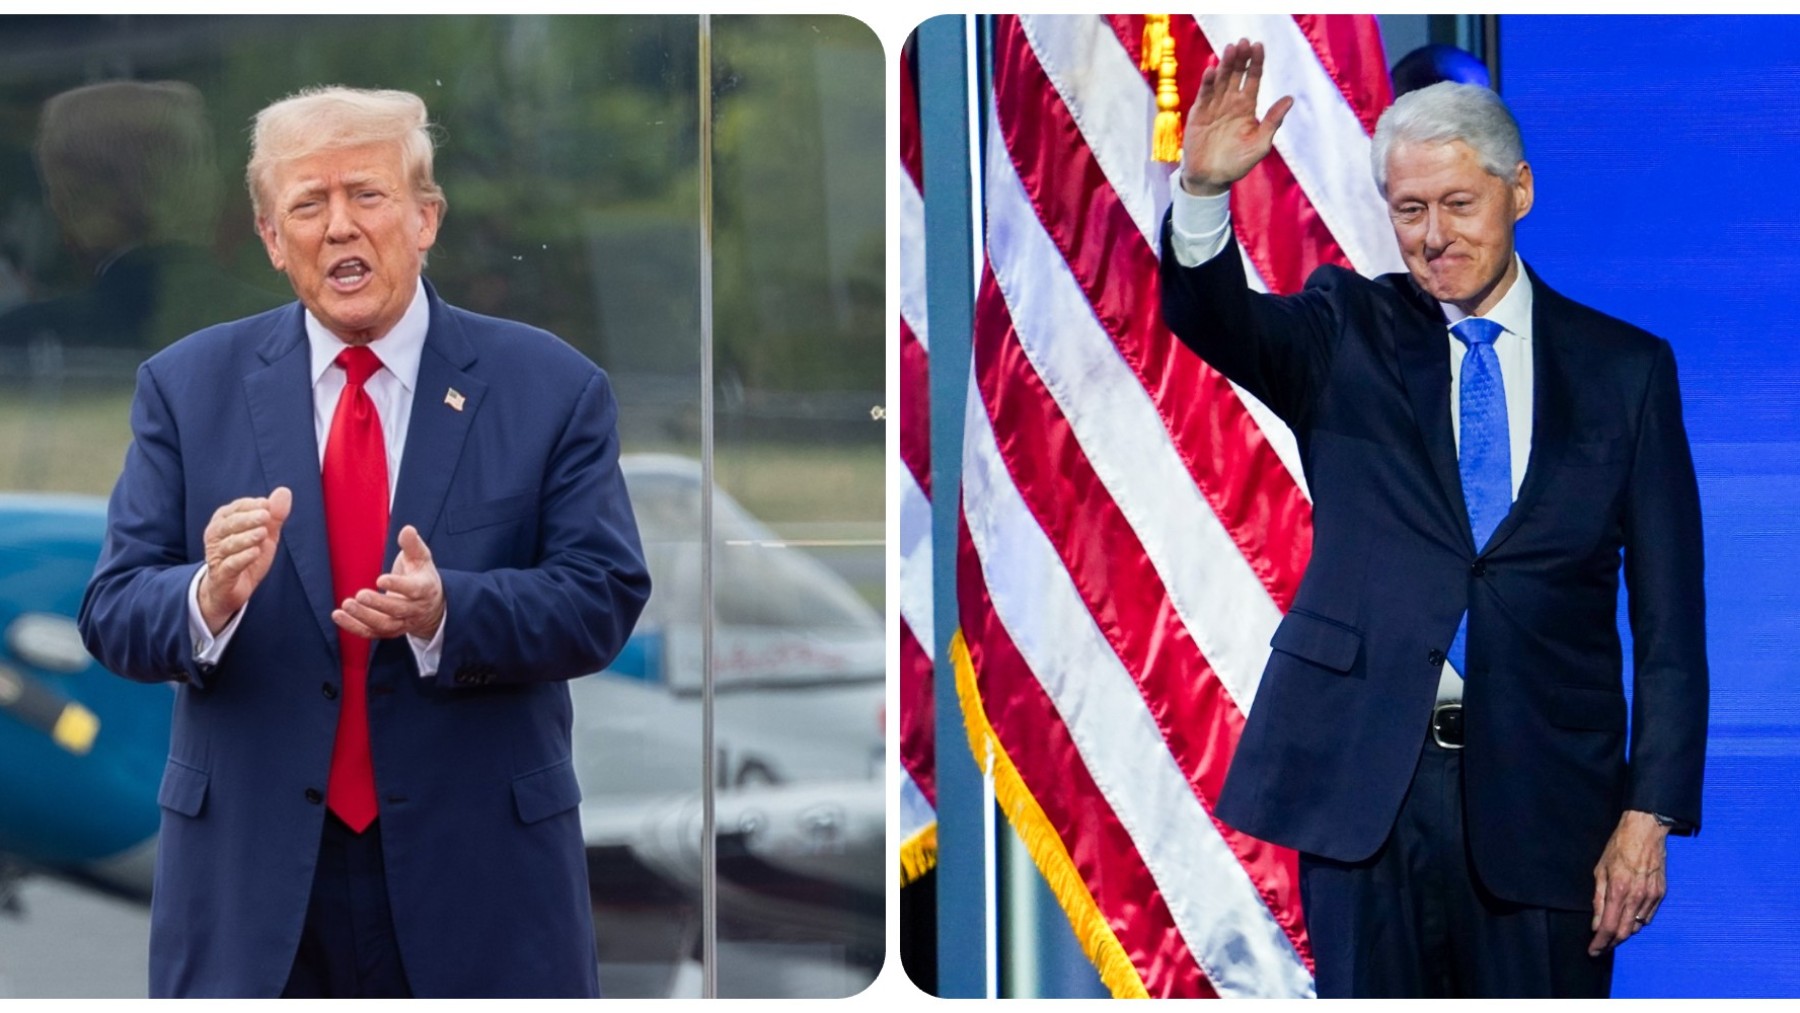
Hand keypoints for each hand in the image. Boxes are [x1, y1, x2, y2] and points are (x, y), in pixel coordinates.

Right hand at [198, 487, 291, 633]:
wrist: (230, 591)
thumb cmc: (247, 557)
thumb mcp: (265, 536)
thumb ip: (274, 515)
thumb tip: (284, 491)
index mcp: (224, 522)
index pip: (235, 508)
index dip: (250, 505)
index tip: (266, 504)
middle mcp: (216, 537)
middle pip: (229, 524)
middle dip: (248, 519)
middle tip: (266, 515)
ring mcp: (217, 556)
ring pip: (229, 544)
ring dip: (246, 538)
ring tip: (263, 533)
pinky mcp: (221, 576)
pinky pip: (230, 565)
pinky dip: (242, 558)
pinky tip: (255, 552)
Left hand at [332, 525, 444, 641]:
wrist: (431, 607)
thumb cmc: (421, 577)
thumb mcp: (421, 559)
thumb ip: (413, 545)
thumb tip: (407, 529)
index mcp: (425, 589)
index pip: (414, 590)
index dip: (398, 586)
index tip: (380, 579)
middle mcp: (414, 609)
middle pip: (397, 610)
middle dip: (378, 604)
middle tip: (359, 595)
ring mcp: (401, 623)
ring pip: (384, 625)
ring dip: (364, 617)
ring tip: (346, 605)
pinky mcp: (388, 631)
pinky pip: (371, 633)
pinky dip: (354, 627)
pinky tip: (338, 616)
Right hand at [1179, 38, 1294, 196]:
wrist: (1211, 178)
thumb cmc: (1237, 163)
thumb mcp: (1260, 145)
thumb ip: (1272, 122)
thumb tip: (1290, 98)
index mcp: (1247, 107)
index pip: (1253, 79)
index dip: (1256, 63)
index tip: (1258, 46)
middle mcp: (1230, 103)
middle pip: (1236, 75)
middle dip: (1240, 58)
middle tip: (1244, 42)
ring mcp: (1214, 107)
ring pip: (1221, 80)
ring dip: (1225, 64)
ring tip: (1230, 49)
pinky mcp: (1198, 114)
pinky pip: (1204, 95)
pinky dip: (1208, 83)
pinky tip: (1212, 70)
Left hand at [1589, 810, 1669, 955]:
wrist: (1645, 832)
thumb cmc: (1618, 848)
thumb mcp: (1600, 870)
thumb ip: (1598, 899)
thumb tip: (1595, 923)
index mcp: (1618, 890)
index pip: (1608, 926)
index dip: (1600, 943)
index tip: (1593, 951)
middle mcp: (1636, 897)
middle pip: (1623, 932)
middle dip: (1610, 943)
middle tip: (1600, 947)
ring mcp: (1651, 897)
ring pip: (1636, 927)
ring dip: (1623, 934)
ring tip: (1611, 936)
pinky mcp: (1660, 894)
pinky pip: (1647, 917)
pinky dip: (1636, 923)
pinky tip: (1628, 921)